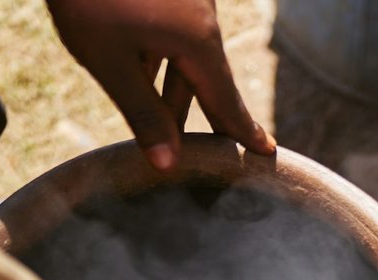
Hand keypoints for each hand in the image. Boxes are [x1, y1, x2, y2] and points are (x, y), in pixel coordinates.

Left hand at [47, 0, 275, 169]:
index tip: (267, 153)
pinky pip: (173, 35)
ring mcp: (188, 0)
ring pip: (187, 58)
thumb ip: (143, 114)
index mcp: (197, 41)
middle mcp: (202, 19)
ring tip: (169, 127)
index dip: (243, 131)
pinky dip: (163, 62)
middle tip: (226, 149)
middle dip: (209, 116)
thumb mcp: (110, 62)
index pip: (227, 100)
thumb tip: (169, 165)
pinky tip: (140, 74)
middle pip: (210, 80)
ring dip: (175, 92)